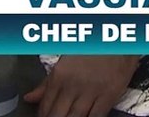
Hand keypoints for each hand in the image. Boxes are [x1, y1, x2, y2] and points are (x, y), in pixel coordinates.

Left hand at [24, 55, 140, 116]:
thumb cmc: (92, 47)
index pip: (45, 107)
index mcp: (59, 76)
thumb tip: (29, 98)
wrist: (118, 39)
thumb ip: (46, 82)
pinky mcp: (109, 94)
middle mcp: (72, 85)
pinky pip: (96, 116)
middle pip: (57, 116)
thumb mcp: (65, 60)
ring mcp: (91, 91)